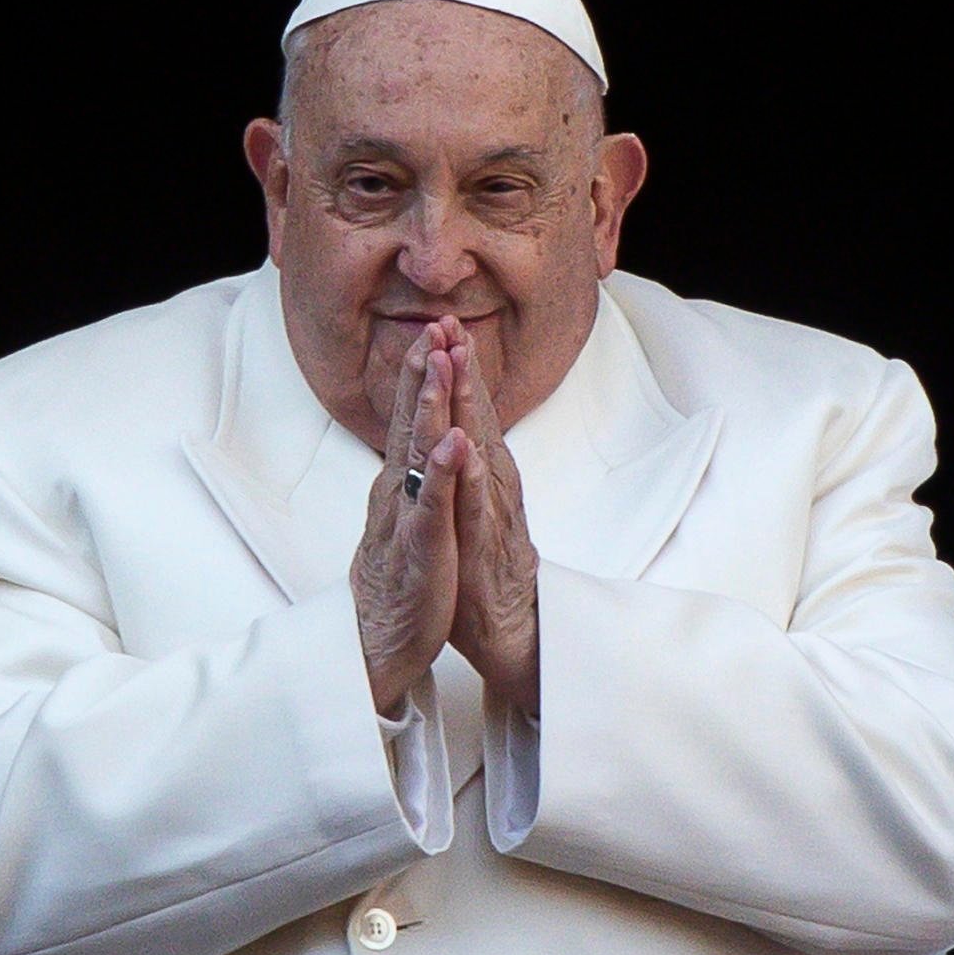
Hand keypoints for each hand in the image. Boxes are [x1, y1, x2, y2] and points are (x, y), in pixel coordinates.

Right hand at [350, 324, 467, 716]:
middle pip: (409, 425)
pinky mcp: (422, 551)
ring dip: (429, 408)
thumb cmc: (397, 582)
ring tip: (440, 367)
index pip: (409, 422)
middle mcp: (398, 495)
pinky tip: (455, 445)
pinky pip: (432, 508)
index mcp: (399, 487)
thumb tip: (417, 445)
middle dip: (422, 375)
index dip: (420, 378)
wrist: (377, 643)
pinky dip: (443, 474)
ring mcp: (408, 520)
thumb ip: (411, 482)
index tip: (432, 333)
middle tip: (432, 328)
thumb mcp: (405, 521)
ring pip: (418, 455)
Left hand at [440, 321, 540, 716]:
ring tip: (459, 365)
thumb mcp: (468, 512)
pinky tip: (466, 450)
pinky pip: (478, 507)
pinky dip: (473, 477)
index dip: (455, 372)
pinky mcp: (486, 547)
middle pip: (477, 420)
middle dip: (463, 371)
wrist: (510, 630)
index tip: (442, 328)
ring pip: (479, 451)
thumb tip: (457, 436)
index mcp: (481, 478)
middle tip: (452, 324)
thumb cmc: (483, 573)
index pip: (467, 415)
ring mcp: (490, 514)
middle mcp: (491, 488)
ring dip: (470, 407)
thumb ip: (464, 473)